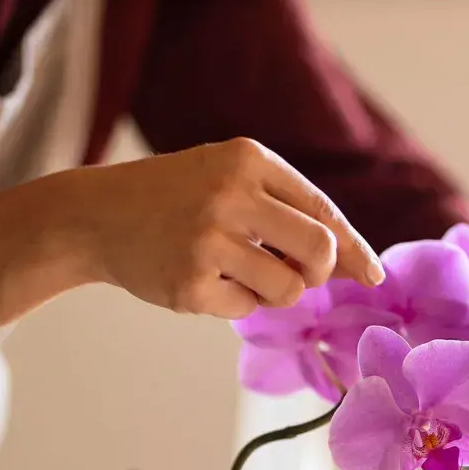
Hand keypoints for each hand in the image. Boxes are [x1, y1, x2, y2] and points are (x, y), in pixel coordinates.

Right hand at [67, 138, 384, 317]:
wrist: (96, 215)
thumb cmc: (179, 199)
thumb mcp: (230, 180)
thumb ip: (287, 211)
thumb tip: (353, 263)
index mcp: (248, 161)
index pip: (322, 211)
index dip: (353, 248)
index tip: (372, 275)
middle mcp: (230, 195)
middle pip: (319, 251)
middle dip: (320, 273)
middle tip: (300, 276)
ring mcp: (207, 240)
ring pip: (288, 289)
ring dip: (275, 292)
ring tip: (240, 274)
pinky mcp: (189, 283)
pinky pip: (245, 309)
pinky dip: (234, 302)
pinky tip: (202, 279)